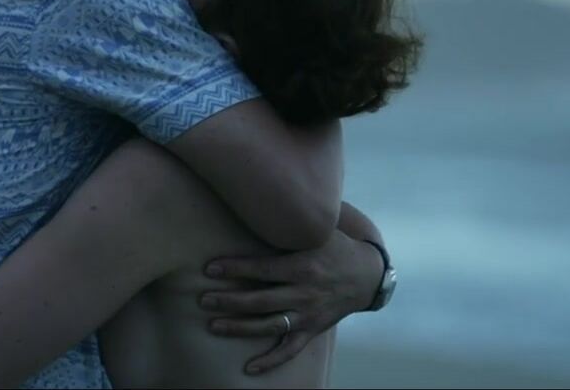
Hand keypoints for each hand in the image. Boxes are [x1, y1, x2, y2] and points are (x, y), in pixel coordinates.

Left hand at [199, 231, 382, 373]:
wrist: (367, 276)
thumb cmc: (334, 247)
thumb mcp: (317, 231)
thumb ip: (290, 224)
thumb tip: (258, 201)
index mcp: (303, 266)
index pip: (263, 269)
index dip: (235, 269)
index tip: (209, 269)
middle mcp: (305, 293)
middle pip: (261, 300)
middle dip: (229, 301)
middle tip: (203, 300)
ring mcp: (308, 315)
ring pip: (270, 325)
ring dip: (240, 327)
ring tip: (213, 325)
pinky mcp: (312, 330)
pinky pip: (290, 350)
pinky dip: (270, 361)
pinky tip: (249, 368)